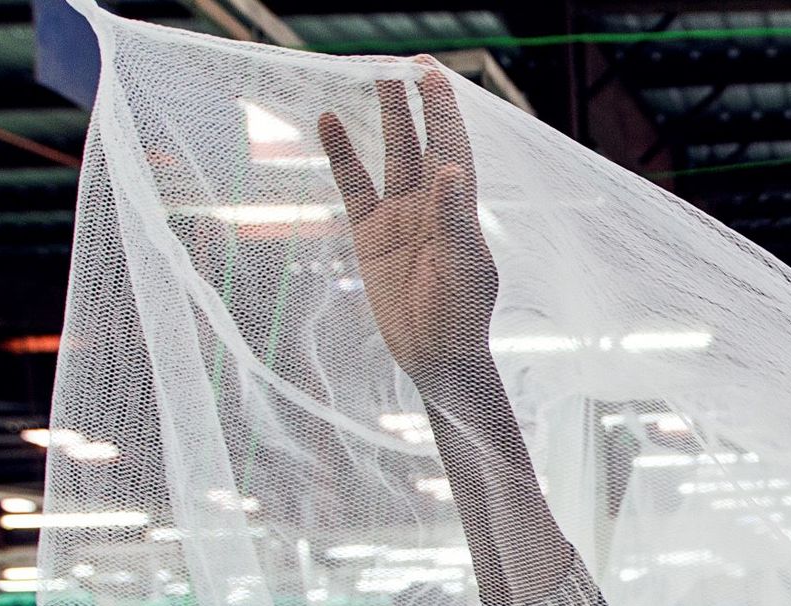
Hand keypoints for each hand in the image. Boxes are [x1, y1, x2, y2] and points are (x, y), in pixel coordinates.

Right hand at [319, 63, 497, 392]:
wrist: (435, 356)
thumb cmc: (460, 317)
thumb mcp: (463, 269)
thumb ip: (454, 220)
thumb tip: (449, 170)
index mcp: (460, 210)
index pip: (454, 148)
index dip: (445, 112)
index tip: (434, 76)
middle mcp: (431, 206)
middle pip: (424, 141)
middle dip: (419, 105)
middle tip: (407, 64)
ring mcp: (400, 217)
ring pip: (391, 155)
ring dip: (385, 119)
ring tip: (374, 76)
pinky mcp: (370, 234)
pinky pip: (353, 185)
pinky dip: (341, 155)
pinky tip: (328, 121)